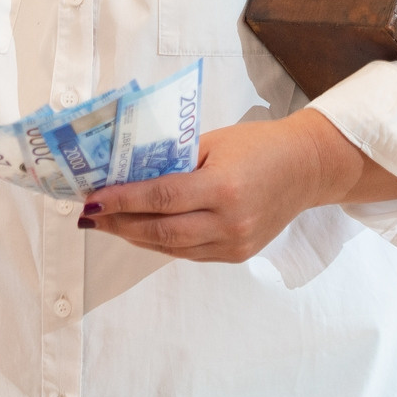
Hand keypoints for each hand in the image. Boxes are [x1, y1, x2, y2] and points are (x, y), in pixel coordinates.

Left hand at [80, 109, 367, 262]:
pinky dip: (162, 242)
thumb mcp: (213, 142)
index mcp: (223, 187)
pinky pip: (189, 253)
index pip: (160, 197)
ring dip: (135, 237)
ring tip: (108, 224)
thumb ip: (174, 161)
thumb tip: (127, 174)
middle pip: (161, 231)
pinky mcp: (237, 254)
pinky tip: (141, 231)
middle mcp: (229, 222)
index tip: (92, 199)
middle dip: (120, 224)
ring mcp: (234, 243)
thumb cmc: (257, 145)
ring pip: (171, 247)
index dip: (122, 201)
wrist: (306, 168)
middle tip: (90, 216)